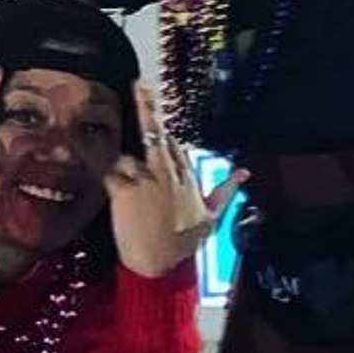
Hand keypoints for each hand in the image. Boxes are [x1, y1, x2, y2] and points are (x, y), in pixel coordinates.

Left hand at [106, 84, 240, 280]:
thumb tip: (245, 171)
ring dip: (124, 169)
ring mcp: (146, 181)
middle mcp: (168, 174)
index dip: (164, 120)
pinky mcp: (125, 192)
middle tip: (139, 84)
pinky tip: (111, 189)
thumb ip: (226, 190)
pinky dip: (108, 179)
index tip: (156, 94)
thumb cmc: (184, 244)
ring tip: (127, 191)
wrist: (159, 268)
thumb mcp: (212, 218)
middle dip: (148, 107)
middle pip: (156, 134)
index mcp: (187, 177)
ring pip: (128, 158)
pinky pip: (111, 174)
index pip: (174, 141)